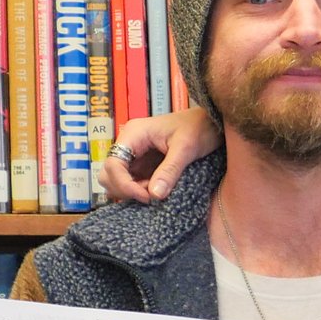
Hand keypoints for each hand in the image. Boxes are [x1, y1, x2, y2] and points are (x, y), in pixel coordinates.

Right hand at [96, 107, 218, 202]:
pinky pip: (133, 182)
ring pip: (118, 180)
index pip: (113, 164)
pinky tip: (158, 191)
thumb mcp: (186, 148)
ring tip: (156, 192)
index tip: (146, 196)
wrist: (212, 123)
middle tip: (150, 195)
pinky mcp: (144, 164)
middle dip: (125, 189)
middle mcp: (130, 144)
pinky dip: (140, 191)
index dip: (124, 185)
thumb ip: (170, 170)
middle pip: (108, 173)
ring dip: (132, 192)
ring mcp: (135, 155)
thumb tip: (154, 195)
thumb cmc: (200, 127)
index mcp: (134, 134)